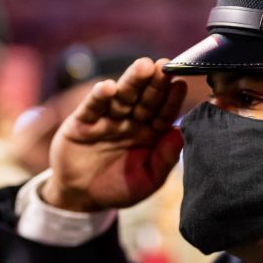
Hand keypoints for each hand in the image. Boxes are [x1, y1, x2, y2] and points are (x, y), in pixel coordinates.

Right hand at [42, 57, 185, 211]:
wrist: (81, 197)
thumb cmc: (119, 188)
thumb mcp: (147, 180)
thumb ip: (164, 159)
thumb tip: (180, 133)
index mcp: (149, 133)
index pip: (164, 113)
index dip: (172, 99)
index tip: (181, 83)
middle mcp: (130, 122)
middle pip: (144, 99)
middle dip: (154, 82)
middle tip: (164, 65)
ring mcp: (106, 121)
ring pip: (121, 98)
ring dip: (131, 82)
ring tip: (143, 67)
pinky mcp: (82, 124)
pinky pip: (92, 109)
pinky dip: (98, 98)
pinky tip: (108, 87)